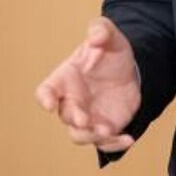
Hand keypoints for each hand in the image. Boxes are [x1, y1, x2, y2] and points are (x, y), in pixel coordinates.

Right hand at [35, 17, 141, 152]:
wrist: (130, 70)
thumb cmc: (110, 52)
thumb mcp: (109, 35)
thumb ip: (101, 30)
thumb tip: (96, 35)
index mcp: (65, 79)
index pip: (46, 91)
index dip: (45, 98)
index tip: (49, 104)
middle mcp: (72, 101)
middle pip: (65, 116)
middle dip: (74, 119)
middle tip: (85, 120)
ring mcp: (87, 117)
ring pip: (80, 136)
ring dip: (91, 136)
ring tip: (108, 130)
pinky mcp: (104, 128)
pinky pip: (104, 143)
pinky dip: (115, 145)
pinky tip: (129, 139)